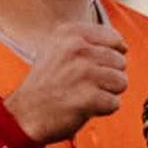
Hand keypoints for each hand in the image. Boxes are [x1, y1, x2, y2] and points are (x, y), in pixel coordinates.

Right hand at [7, 22, 127, 143]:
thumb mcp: (58, 49)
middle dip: (109, 77)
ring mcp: (83, 72)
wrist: (25, 114)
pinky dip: (104, 109)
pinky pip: (114, 102)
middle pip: (120, 62)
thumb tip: (123, 45)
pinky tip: (86, 107)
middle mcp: (77, 48)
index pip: (114, 39)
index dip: (112, 56)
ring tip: (87, 95)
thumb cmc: (46, 84)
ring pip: (121, 82)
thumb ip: (88, 42)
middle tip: (86, 85)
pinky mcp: (88, 96)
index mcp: (70, 33)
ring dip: (108, 93)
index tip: (96, 67)